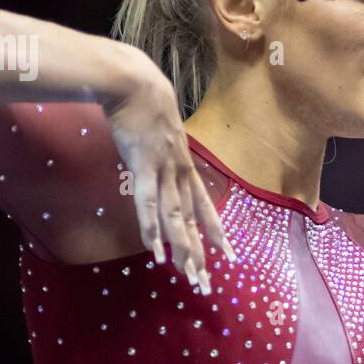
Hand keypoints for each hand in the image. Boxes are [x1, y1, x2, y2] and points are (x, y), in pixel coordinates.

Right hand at [102, 54, 236, 289]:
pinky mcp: (143, 166)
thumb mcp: (162, 133)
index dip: (216, 232)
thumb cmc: (146, 103)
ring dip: (181, 248)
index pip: (205, 206)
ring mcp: (164, 170)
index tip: (228, 254)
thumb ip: (163, 153)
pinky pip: (149, 202)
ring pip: (176, 217)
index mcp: (185, 165)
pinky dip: (152, 227)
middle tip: (205, 282)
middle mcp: (180, 172)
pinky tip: (156, 249)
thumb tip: (159, 163)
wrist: (136, 82)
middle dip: (199, 253)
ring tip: (187, 275)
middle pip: (192, 221)